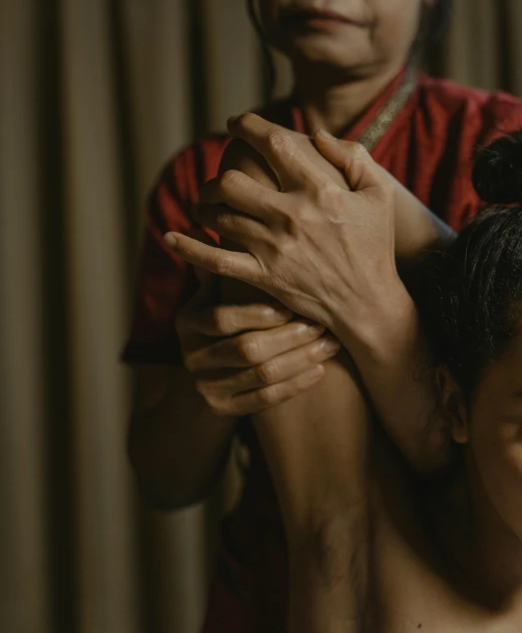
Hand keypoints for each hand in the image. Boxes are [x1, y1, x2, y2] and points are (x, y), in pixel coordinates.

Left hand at [166, 115, 404, 343]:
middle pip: (233, 181)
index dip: (248, 127)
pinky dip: (189, 247)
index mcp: (321, 190)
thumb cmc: (374, 247)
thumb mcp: (379, 195)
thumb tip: (317, 133)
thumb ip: (353, 156)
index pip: (274, 144)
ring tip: (208, 204)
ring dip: (207, 204)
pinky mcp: (263, 276)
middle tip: (220, 178)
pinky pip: (215, 260)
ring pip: (220, 215)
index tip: (236, 124)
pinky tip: (170, 236)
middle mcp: (293, 216)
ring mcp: (274, 248)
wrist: (367, 304)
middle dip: (218, 175)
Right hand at [176, 265, 339, 416]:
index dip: (258, 312)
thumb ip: (217, 267)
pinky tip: (320, 370)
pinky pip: (265, 400)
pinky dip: (295, 385)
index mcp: (186, 323)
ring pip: (261, 376)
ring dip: (300, 359)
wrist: (205, 377)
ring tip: (330, 344)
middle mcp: (191, 356)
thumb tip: (206, 222)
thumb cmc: (221, 322)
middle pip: (246, 349)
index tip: (292, 302)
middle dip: (289, 336)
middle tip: (322, 323)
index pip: (222, 319)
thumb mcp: (212, 295)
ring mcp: (206, 386)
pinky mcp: (223, 410)